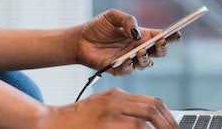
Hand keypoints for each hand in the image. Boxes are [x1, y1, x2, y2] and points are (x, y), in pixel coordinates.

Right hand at [38, 88, 177, 128]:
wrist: (48, 121)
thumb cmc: (74, 119)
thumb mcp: (102, 107)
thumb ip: (122, 110)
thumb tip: (144, 123)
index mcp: (118, 95)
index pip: (152, 102)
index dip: (167, 115)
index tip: (173, 125)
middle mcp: (116, 101)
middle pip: (153, 109)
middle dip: (168, 123)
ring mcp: (110, 113)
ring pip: (145, 120)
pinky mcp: (105, 124)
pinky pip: (134, 128)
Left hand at [71, 9, 179, 75]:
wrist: (79, 40)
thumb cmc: (98, 27)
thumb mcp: (113, 16)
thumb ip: (128, 20)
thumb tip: (137, 33)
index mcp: (141, 35)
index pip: (160, 36)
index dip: (171, 36)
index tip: (176, 33)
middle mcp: (138, 48)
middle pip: (158, 52)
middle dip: (163, 48)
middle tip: (160, 43)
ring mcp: (130, 59)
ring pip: (146, 63)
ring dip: (146, 58)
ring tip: (141, 52)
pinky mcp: (118, 69)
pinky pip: (128, 71)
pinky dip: (130, 66)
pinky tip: (127, 60)